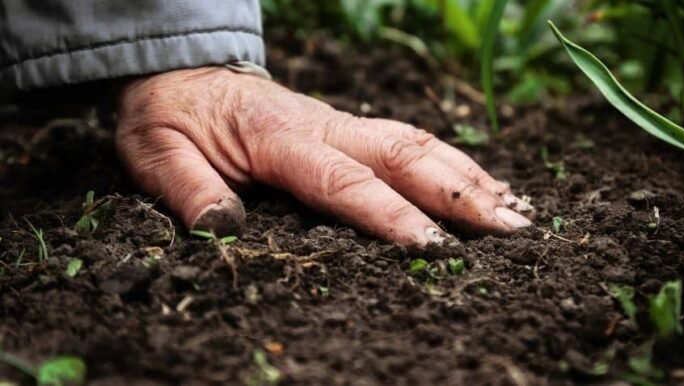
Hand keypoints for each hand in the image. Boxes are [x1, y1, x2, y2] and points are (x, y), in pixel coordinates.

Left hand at [115, 67, 532, 245]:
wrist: (184, 74)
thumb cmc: (171, 118)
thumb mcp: (155, 154)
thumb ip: (188, 190)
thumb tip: (224, 230)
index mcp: (278, 138)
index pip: (344, 181)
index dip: (391, 215)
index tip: (436, 249)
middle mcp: (324, 126)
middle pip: (404, 155)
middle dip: (460, 194)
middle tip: (513, 230)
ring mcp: (342, 123)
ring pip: (418, 143)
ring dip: (470, 176)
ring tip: (518, 210)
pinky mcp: (349, 128)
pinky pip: (410, 140)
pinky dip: (454, 162)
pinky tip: (483, 184)